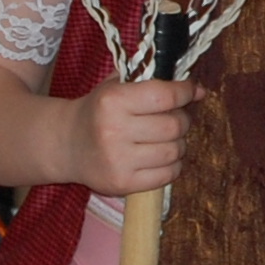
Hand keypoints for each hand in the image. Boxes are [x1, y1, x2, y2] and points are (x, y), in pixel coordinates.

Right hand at [67, 79, 198, 195]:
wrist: (66, 144)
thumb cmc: (99, 110)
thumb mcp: (117, 86)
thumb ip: (153, 81)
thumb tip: (198, 90)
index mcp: (113, 101)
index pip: (165, 96)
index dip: (185, 92)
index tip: (192, 91)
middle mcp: (114, 130)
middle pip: (174, 126)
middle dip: (182, 119)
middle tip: (175, 117)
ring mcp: (117, 160)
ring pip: (174, 151)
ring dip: (179, 143)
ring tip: (166, 138)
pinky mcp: (121, 184)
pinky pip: (167, 175)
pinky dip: (172, 165)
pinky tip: (160, 157)